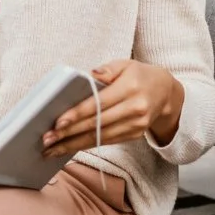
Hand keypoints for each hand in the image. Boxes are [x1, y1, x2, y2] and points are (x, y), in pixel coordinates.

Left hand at [41, 58, 184, 156]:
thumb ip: (107, 70)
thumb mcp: (125, 64)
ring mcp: (135, 125)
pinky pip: (106, 141)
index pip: (98, 104)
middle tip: (47, 140)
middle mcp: (134, 110)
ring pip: (100, 137)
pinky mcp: (134, 135)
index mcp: (130, 89)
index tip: (58, 123)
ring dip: (73, 145)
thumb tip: (88, 75)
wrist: (167, 93)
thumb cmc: (139, 75)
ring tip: (51, 149)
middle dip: (69, 134)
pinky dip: (86, 145)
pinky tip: (69, 147)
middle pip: (96, 124)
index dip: (77, 114)